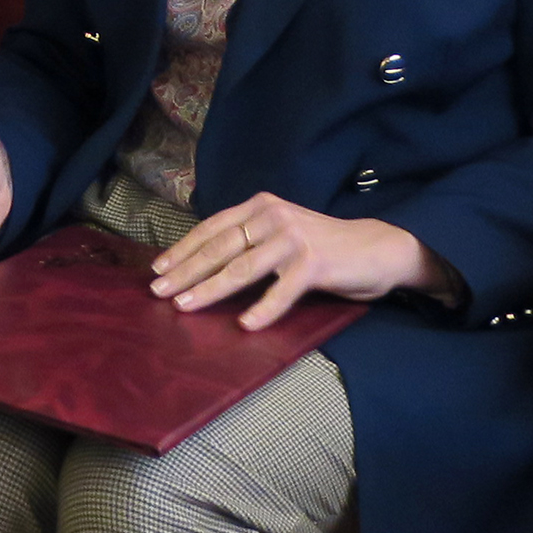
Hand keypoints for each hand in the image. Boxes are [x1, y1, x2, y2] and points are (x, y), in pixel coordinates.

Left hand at [149, 191, 452, 331]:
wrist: (375, 248)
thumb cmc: (322, 247)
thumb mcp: (279, 234)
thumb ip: (250, 242)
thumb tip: (203, 267)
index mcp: (260, 208)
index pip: (212, 228)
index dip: (183, 249)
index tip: (157, 269)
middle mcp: (273, 216)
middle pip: (220, 247)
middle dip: (186, 271)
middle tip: (158, 292)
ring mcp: (293, 238)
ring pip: (243, 267)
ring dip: (210, 289)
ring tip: (185, 307)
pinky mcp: (313, 263)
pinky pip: (282, 290)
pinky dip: (263, 309)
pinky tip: (246, 325)